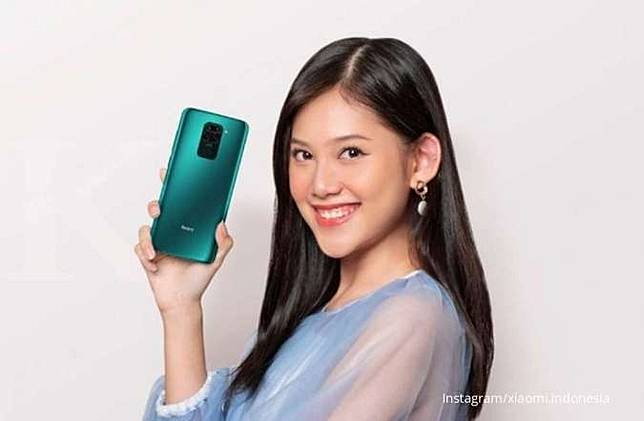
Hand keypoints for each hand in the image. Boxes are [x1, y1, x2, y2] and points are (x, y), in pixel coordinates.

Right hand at [134, 167, 234, 315]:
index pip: (181, 203)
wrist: (183, 301)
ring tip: (156, 249)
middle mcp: (171, 232)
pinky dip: (145, 254)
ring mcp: (158, 243)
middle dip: (157, 204)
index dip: (175, 186)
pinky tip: (155, 262)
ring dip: (148, 237)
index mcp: (187, 228)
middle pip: (159, 210)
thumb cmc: (198, 278)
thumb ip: (223, 243)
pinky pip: (140, 248)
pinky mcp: (147, 256)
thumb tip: (221, 224)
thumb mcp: (216, 260)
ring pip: (146, 228)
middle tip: (160, 209)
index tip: (172, 172)